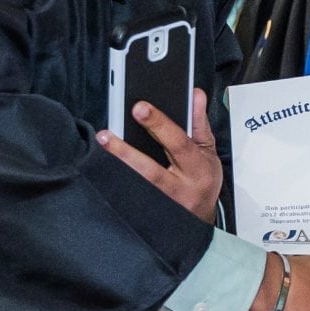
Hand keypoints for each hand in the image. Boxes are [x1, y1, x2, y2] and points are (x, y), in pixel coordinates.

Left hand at [96, 90, 220, 221]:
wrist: (200, 217)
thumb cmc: (203, 179)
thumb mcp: (207, 149)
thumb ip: (199, 122)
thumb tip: (195, 94)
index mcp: (197, 168)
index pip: (178, 143)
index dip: (159, 125)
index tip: (139, 108)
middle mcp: (179, 188)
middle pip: (151, 171)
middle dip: (127, 152)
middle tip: (106, 134)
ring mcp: (162, 203)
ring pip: (137, 187)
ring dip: (117, 166)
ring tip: (102, 145)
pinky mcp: (148, 211)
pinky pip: (130, 198)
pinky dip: (116, 182)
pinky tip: (102, 167)